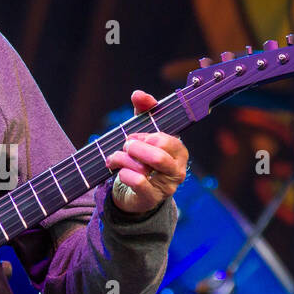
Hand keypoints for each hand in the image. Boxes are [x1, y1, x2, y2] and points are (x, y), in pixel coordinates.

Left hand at [106, 89, 188, 215]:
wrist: (134, 191)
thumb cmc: (142, 158)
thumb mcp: (143, 132)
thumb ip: (144, 111)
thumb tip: (138, 94)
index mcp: (178, 151)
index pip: (164, 139)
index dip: (145, 136)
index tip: (133, 136)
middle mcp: (177, 169)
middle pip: (157, 156)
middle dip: (134, 148)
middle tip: (124, 146)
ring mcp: (167, 186)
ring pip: (145, 169)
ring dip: (123, 160)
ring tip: (115, 158)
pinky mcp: (152, 198)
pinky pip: (138, 182)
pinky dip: (124, 174)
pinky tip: (119, 172)